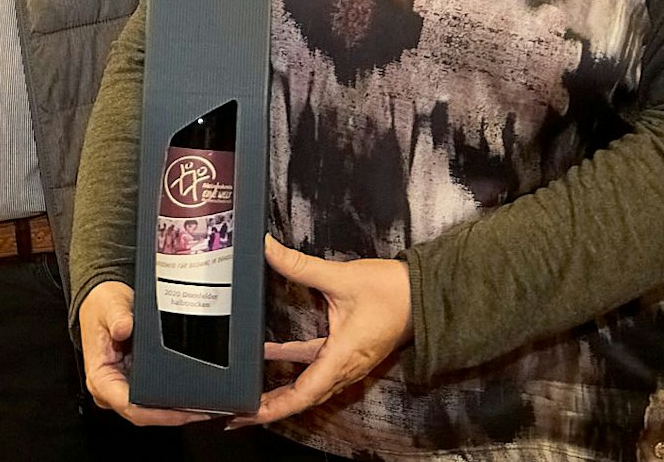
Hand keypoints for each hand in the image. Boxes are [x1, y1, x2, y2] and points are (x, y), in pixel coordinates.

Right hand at [79, 280, 221, 427]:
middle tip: (205, 409)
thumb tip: (124, 327)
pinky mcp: (134, 384)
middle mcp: (110, 389)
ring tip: (206, 405)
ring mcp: (123, 389)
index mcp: (100, 378)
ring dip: (178, 411)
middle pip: (145, 414)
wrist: (101, 301)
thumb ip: (117, 316)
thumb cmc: (102, 307)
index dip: (159, 414)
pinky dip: (174, 400)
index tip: (184, 410)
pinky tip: (194, 398)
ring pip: (152, 411)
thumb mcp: (109, 305)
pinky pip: (154, 400)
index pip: (130, 406)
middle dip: (176, 415)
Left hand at [229, 236, 412, 427]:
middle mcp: (345, 367)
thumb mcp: (341, 277)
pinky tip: (269, 353)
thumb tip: (267, 249)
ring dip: (279, 391)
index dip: (276, 406)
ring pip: (308, 385)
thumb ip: (300, 265)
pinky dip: (291, 365)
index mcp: (343, 356)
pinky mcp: (348, 353)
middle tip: (238, 413)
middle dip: (270, 407)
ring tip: (249, 393)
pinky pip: (315, 367)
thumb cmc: (392, 291)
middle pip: (303, 397)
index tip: (251, 413)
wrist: (425, 293)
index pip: (305, 392)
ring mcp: (347, 362)